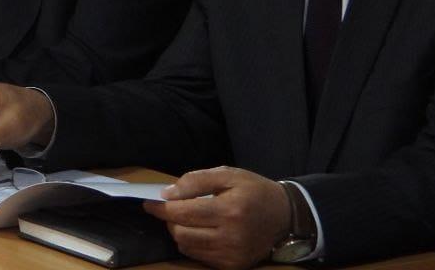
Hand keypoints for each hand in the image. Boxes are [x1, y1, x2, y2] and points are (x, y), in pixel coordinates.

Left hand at [143, 167, 290, 269]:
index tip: (149, 203)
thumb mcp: (228, 174)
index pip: (183, 213)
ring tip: (185, 219)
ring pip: (187, 247)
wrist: (285, 216)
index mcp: (229, 210)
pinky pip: (199, 257)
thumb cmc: (254, 191)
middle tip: (171, 208)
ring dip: (179, 232)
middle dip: (170, 220)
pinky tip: (199, 231)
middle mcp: (230, 237)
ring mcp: (232, 255)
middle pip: (181, 233)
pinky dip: (192, 244)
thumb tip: (168, 194)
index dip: (162, 208)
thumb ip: (196, 181)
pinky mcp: (233, 266)